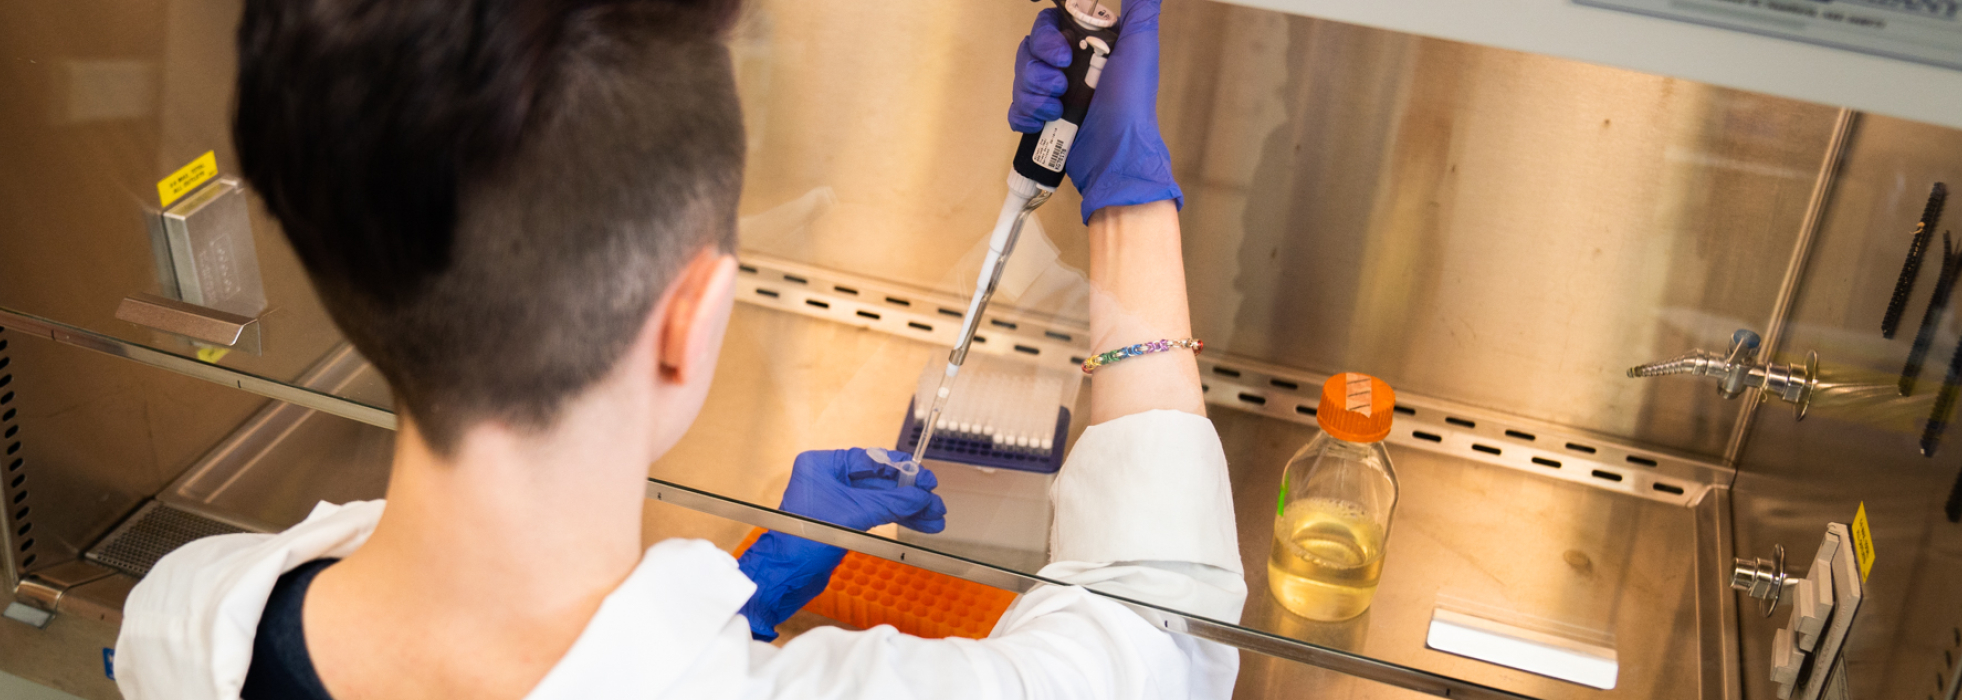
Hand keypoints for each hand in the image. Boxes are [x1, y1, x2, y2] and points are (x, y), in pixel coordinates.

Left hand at [780, 448, 945, 532]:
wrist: (787, 576)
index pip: (871, 460)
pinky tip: (919, 524)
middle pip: (879, 481)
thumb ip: (890, 503)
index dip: (902, 470)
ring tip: (934, 518)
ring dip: (908, 510)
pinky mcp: (842, 521)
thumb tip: (920, 497)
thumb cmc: (803, 541)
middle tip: (935, 502)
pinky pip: (876, 515)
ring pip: (881, 500)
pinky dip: (897, 520)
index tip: (926, 479)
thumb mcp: (854, 515)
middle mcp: (829, 479)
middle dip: (910, 494)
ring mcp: (836, 501)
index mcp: (823, 465)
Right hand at [1008, 0, 1179, 222]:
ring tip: (1057, 110)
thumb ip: (1139, 8)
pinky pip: (1015, 110)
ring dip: (1034, 94)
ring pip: (1020, 79)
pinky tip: (1043, 122)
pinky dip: (1025, 115)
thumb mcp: (1139, 46)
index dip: (1047, 37)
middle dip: (1039, 70)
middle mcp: (1067, 68)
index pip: (1048, 24)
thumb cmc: (1130, 100)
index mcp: (1085, 46)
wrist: (1117, 152)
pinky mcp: (1041, 122)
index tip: (1063, 55)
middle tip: (1061, 85)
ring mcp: (1052, 95)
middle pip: (1029, 50)